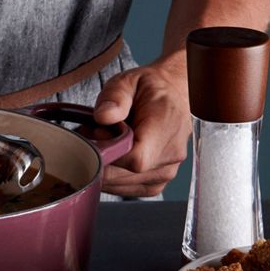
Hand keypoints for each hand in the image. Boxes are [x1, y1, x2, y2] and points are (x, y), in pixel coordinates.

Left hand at [93, 57, 191, 197]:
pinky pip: (127, 189)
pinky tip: (112, 156)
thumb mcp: (129, 81)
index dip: (109, 151)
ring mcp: (165, 173)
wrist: (173, 95)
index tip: (98, 133)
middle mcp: (170, 155)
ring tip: (106, 141)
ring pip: (122, 185)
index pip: (135, 159)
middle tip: (96, 133)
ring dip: (105, 167)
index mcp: (166, 128)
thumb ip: (115, 97)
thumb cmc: (150, 89)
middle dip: (101, 157)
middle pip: (124, 175)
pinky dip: (112, 176)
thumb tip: (103, 116)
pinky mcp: (156, 182)